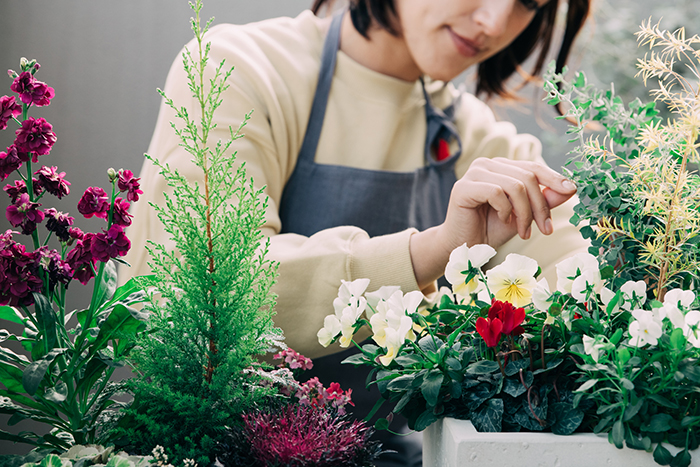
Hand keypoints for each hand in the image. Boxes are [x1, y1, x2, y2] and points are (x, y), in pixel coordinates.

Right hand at [410, 158, 576, 288]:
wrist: (465, 248)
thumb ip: (544, 200)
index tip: (571, 191)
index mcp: (501, 167)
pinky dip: (505, 210)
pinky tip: (503, 221)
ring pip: (514, 185)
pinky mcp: (462, 187)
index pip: (533, 167)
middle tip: (544, 229)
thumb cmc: (492, 230)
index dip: (554, 178)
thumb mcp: (524, 215)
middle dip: (540, 205)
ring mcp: (473, 174)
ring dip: (525, 213)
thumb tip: (570, 188)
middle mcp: (486, 165)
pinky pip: (496, 192)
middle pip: (527, 176)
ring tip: (523, 232)